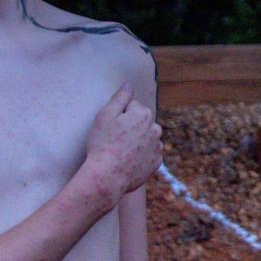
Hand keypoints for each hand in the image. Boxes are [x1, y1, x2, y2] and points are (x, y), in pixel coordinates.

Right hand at [84, 83, 161, 204]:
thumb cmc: (103, 144)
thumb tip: (128, 85)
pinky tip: (127, 161)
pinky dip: (140, 156)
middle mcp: (155, 129)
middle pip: (141, 122)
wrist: (108, 176)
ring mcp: (157, 147)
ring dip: (137, 141)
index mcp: (144, 114)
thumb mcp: (105, 115)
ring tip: (120, 152)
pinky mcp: (156, 163)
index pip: (131, 108)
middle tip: (114, 140)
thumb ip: (120, 98)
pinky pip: (148, 155)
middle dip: (130, 127)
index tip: (110, 128)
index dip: (118, 116)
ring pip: (146, 138)